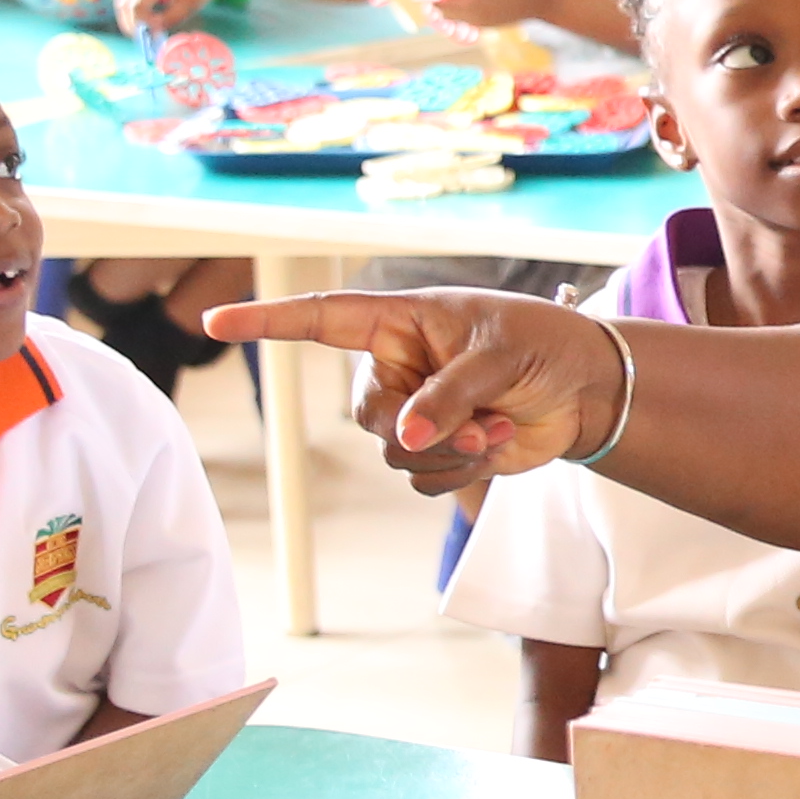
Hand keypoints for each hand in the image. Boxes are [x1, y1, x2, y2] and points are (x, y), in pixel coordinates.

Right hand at [206, 287, 617, 490]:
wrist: (585, 390)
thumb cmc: (543, 345)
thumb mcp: (498, 358)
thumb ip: (448, 396)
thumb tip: (405, 438)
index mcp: (399, 321)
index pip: (321, 319)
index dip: (267, 322)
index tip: (215, 322)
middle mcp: (395, 367)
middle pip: (366, 414)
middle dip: (416, 429)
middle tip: (474, 424)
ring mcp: (413, 412)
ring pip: (393, 453)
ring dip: (449, 452)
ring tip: (497, 427)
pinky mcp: (435, 451)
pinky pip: (422, 479)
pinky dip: (462, 472)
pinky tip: (499, 444)